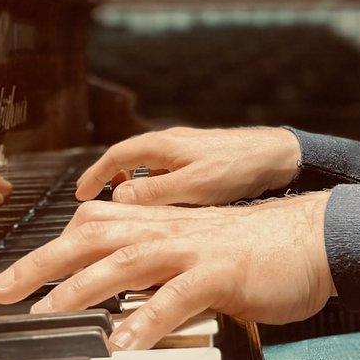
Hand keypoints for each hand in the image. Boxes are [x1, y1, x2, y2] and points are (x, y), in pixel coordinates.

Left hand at [0, 190, 334, 349]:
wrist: (312, 238)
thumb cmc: (252, 248)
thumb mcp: (193, 246)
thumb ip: (153, 257)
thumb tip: (113, 274)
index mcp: (159, 223)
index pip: (92, 224)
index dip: (50, 246)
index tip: (14, 275)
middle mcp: (168, 229)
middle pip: (93, 237)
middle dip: (42, 263)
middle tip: (1, 291)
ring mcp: (193, 250)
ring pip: (127, 261)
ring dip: (82, 288)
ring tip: (47, 314)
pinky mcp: (221, 274)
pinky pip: (178, 297)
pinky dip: (148, 319)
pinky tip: (124, 343)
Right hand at [75, 125, 301, 206]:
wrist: (280, 157)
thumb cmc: (240, 167)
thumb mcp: (194, 185)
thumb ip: (156, 191)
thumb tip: (119, 195)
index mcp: (163, 146)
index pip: (115, 155)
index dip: (94, 175)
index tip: (80, 194)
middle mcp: (171, 145)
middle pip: (128, 161)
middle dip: (110, 181)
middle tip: (98, 205)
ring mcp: (186, 153)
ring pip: (148, 170)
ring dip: (134, 188)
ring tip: (130, 214)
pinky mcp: (201, 164)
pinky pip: (167, 176)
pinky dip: (156, 191)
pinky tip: (165, 213)